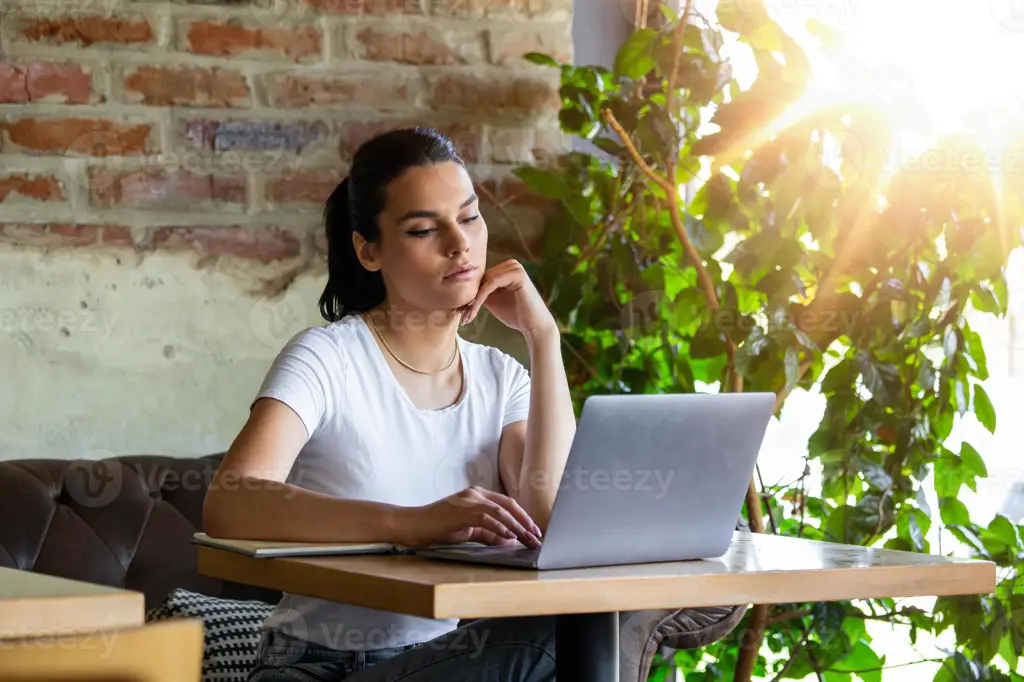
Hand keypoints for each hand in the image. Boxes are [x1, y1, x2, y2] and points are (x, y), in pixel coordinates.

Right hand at [399, 486, 542, 548]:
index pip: (507, 503)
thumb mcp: (468, 531)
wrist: (414, 525)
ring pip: (501, 511)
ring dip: (517, 526)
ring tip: (528, 539)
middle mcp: (475, 494)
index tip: (534, 531)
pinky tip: (510, 537)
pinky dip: (501, 528)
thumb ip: (488, 534)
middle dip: (525, 521)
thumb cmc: (439, 528)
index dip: (523, 517)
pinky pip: (487, 518)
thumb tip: (510, 541)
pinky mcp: (462, 511)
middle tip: (537, 536)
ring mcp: (468, 500)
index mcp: (477, 495)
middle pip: (508, 505)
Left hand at [459, 259, 555, 340]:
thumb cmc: (515, 314)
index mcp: (505, 268)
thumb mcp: (492, 300)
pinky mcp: (518, 274)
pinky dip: (481, 297)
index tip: (459, 311)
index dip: (469, 294)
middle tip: (461, 316)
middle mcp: (510, 264)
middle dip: (470, 298)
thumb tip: (457, 291)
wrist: (534, 325)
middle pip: (481, 279)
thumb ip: (479, 292)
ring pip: (485, 282)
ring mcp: (515, 267)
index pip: (481, 278)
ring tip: (466, 316)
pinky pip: (492, 284)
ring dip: (474, 300)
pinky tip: (474, 310)